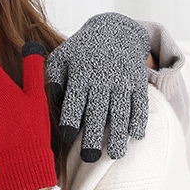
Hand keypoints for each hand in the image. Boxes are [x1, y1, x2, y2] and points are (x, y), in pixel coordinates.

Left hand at [45, 13, 149, 160]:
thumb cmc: (79, 52)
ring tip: (116, 155)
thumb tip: (49, 98)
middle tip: (89, 157)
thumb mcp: (61, 58)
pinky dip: (140, 119)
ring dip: (120, 134)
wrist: (114, 31)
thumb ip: (52, 78)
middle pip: (98, 110)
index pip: (75, 99)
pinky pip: (141, 103)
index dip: (72, 118)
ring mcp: (123, 80)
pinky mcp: (139, 81)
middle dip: (95, 134)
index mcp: (81, 73)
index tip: (68, 137)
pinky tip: (137, 137)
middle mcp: (103, 77)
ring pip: (122, 110)